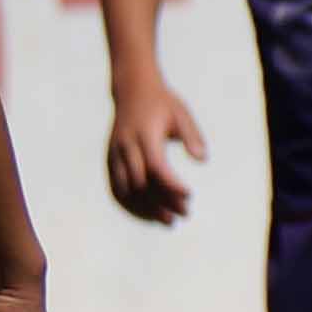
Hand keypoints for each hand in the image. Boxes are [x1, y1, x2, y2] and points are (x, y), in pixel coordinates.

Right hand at [102, 86, 205, 225]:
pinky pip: (116, 189)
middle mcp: (125, 146)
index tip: (190, 195)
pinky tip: (148, 214)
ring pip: (126, 190)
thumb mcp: (182, 113)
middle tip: (185, 213)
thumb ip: (192, 136)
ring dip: (146, 208)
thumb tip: (202, 159)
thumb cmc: (162, 103)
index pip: (156, 166)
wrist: (132, 90)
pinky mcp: (109, 161)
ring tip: (168, 220)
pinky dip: (130, 205)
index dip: (172, 185)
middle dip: (162, 201)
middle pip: (141, 183)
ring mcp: (114, 154)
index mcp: (144, 133)